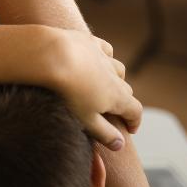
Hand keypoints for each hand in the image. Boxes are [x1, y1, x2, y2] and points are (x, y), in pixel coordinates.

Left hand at [52, 29, 142, 150]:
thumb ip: (104, 133)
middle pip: (126, 90)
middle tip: (114, 111)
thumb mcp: (86, 120)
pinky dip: (105, 56)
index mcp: (117, 96)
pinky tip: (99, 58)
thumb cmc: (68, 92)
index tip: (130, 130)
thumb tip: (120, 144)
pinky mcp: (88, 42)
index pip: (135, 110)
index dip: (135, 122)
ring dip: (116, 78)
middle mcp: (114, 75)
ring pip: (118, 68)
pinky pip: (105, 49)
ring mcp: (102, 57)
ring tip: (107, 85)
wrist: (51, 56)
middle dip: (124, 102)